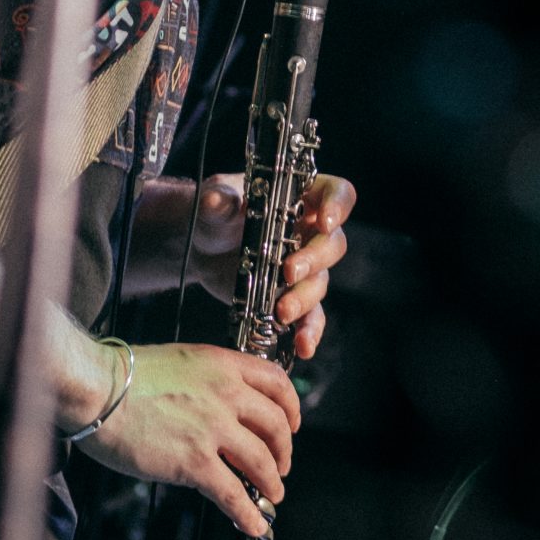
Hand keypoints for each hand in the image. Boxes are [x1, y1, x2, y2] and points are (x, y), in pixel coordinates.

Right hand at [78, 341, 301, 535]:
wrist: (96, 389)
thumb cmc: (122, 375)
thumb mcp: (179, 361)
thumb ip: (206, 380)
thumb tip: (217, 404)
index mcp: (222, 365)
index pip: (276, 383)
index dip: (290, 407)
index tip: (291, 423)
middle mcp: (226, 394)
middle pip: (276, 425)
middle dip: (284, 450)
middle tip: (281, 465)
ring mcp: (213, 429)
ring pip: (261, 461)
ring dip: (272, 482)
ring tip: (272, 494)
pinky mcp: (195, 462)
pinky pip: (233, 493)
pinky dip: (247, 513)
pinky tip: (253, 523)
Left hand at [184, 172, 355, 359]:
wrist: (202, 250)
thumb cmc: (216, 216)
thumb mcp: (214, 202)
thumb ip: (218, 201)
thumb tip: (218, 203)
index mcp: (303, 198)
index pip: (337, 194)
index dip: (337, 206)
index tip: (324, 222)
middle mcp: (311, 232)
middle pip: (333, 244)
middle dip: (314, 260)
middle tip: (288, 272)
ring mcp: (305, 268)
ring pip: (320, 283)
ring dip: (304, 299)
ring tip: (280, 311)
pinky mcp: (293, 297)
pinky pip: (311, 316)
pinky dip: (309, 331)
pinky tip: (302, 346)